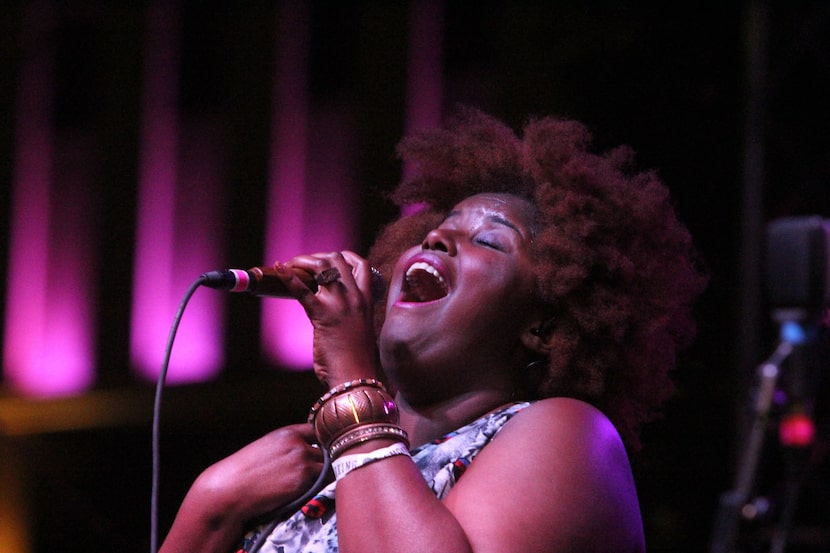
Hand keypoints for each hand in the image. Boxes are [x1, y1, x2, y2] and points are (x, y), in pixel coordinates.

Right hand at [190, 424, 323, 523]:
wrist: (230, 489)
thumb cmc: (244, 471)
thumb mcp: (267, 447)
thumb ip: (288, 445)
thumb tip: (306, 450)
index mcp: (288, 433)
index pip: (317, 431)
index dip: (321, 441)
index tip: (322, 450)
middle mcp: (298, 444)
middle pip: (327, 449)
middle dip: (325, 459)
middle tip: (318, 471)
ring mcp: (302, 462)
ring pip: (328, 466)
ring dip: (324, 474)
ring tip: (315, 482)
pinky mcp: (303, 480)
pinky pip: (322, 481)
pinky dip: (320, 485)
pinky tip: (309, 490)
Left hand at [274, 251, 378, 385]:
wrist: (355, 377)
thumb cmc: (356, 360)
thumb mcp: (359, 329)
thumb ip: (350, 315)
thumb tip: (333, 311)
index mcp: (367, 300)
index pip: (361, 264)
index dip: (344, 256)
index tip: (328, 259)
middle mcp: (355, 297)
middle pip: (337, 259)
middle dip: (317, 257)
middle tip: (301, 265)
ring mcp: (339, 304)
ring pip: (321, 266)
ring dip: (303, 261)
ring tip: (290, 265)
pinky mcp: (322, 314)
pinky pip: (302, 289)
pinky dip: (287, 276)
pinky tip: (278, 269)